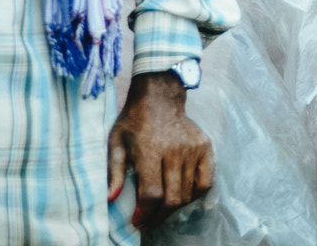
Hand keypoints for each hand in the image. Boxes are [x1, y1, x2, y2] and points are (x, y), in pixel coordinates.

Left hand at [109, 72, 213, 230]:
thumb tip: (111, 198)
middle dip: (159, 216)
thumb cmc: (134, 121)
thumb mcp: (116, 142)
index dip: (145, 213)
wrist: (160, 96)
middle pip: (172, 198)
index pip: (152, 193)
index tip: (137, 220)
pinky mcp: (205, 146)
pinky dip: (195, 194)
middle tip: (148, 220)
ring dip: (174, 207)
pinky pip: (205, 181)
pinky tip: (183, 195)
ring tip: (162, 208)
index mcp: (150, 149)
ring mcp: (193, 148)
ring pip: (188, 193)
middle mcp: (175, 150)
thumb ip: (114, 171)